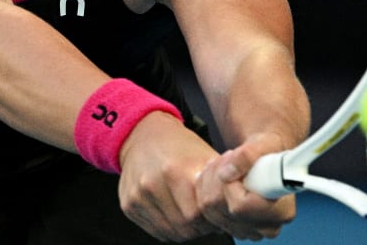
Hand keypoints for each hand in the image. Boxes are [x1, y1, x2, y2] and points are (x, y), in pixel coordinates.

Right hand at [117, 112, 224, 240]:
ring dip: (184, 228)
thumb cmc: (178, 145)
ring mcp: (138, 196)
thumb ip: (219, 183)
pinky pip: (155, 231)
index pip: (199, 214)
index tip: (216, 212)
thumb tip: (237, 207)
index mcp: (176, 170)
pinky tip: (174, 212)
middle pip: (184, 226)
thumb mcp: (204, 155)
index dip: (211, 217)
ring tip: (190, 212)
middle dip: (199, 225)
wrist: (141, 134)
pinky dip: (169, 227)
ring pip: (170, 231)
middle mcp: (152, 183)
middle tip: (205, 215)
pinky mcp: (129, 205)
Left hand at [195, 133, 296, 240]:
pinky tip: (217, 177)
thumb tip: (226, 173)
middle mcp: (268, 227)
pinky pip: (207, 214)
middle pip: (223, 210)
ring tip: (223, 165)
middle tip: (226, 158)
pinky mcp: (235, 228)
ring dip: (209, 183)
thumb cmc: (269, 151)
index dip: (230, 185)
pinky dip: (206, 192)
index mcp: (282, 210)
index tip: (233, 166)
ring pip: (210, 212)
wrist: (265, 158)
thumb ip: (246, 155)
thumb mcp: (262, 144)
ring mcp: (250, 230)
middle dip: (217, 179)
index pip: (241, 206)